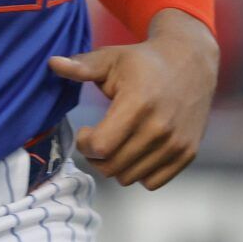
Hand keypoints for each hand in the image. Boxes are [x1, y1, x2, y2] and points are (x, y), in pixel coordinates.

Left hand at [47, 9, 218, 189]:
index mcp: (138, 104)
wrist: (191, 62)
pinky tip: (135, 151)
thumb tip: (51, 63)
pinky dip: (139, 173)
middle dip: (95, 157)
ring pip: (129, 178)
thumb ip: (81, 66)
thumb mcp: (111, 58)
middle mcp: (159, 128)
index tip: (85, 130)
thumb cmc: (143, 61)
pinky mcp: (187, 153)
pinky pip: (152, 182)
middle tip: (96, 140)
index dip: (85, 143)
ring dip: (115, 166)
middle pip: (112, 167)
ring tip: (115, 143)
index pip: (101, 147)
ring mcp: (176, 143)